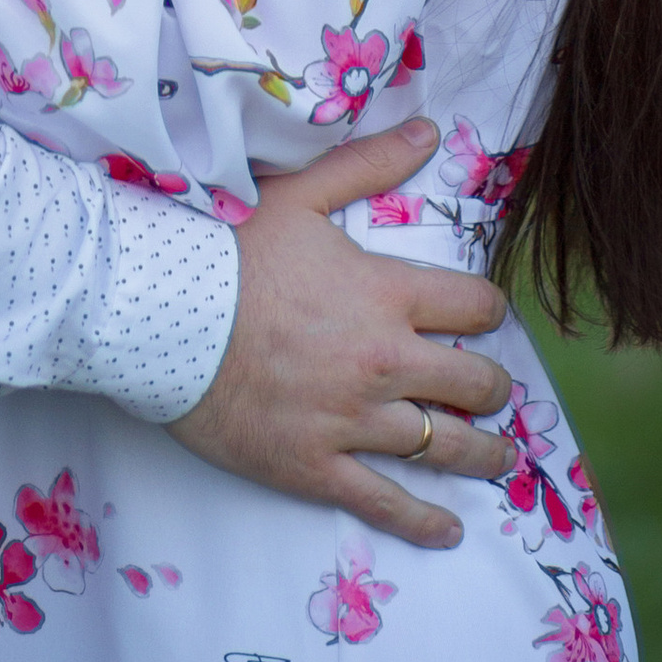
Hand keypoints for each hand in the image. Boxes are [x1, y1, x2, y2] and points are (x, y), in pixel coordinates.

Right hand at [167, 120, 517, 548]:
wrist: (161, 316)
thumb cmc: (228, 251)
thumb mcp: (299, 194)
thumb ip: (367, 163)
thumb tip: (427, 131)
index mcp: (385, 295)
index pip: (473, 306)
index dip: (488, 311)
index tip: (485, 317)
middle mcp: (383, 361)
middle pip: (472, 383)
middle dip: (492, 387)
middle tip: (492, 390)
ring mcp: (352, 420)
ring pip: (443, 447)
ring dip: (481, 454)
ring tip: (500, 459)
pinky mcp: (316, 467)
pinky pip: (385, 503)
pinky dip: (424, 522)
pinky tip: (448, 530)